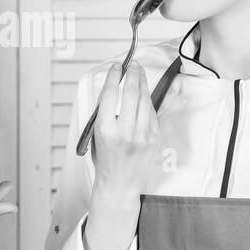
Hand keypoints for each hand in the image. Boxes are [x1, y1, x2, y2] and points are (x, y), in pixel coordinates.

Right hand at [89, 60, 161, 202]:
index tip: (117, 67)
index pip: (111, 93)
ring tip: (139, 75)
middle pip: (132, 93)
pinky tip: (143, 96)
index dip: (115, 76)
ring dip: (142, 84)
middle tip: (133, 65)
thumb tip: (113, 88)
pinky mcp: (154, 138)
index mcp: (106, 129)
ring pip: (145, 100)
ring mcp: (143, 135)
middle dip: (133, 74)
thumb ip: (104, 112)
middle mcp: (125, 131)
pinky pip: (151, 113)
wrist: (119, 185)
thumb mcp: (96, 135)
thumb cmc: (104, 161)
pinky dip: (147, 102)